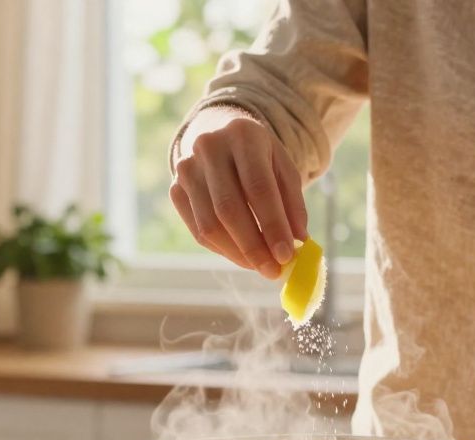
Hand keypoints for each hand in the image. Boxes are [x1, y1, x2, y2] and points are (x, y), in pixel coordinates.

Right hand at [170, 106, 307, 278]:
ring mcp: (187, 169)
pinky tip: (241, 255)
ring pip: (209, 225)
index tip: (287, 255)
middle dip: (253, 247)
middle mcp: (209, 148)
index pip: (258, 187)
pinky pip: (198, 231)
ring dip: (237, 253)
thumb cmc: (258, 156)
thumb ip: (293, 202)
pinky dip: (222, 249)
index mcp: (242, 135)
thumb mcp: (283, 167)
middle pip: (229, 209)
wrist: (218, 133)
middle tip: (273, 271)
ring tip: (260, 266)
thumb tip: (299, 241)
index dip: (272, 225)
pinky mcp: (176, 189)